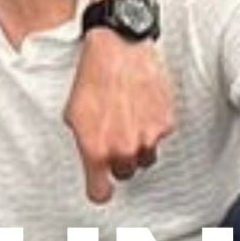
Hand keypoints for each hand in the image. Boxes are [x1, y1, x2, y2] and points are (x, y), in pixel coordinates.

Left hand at [64, 20, 173, 195]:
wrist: (120, 47)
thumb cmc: (93, 76)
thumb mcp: (74, 113)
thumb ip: (85, 143)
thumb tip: (92, 156)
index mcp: (96, 149)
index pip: (100, 193)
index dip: (100, 189)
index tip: (101, 186)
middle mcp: (124, 148)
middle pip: (125, 173)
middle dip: (119, 159)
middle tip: (114, 136)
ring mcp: (148, 137)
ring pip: (145, 156)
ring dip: (138, 145)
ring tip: (128, 117)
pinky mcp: (165, 123)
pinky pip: (159, 136)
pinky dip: (152, 126)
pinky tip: (141, 105)